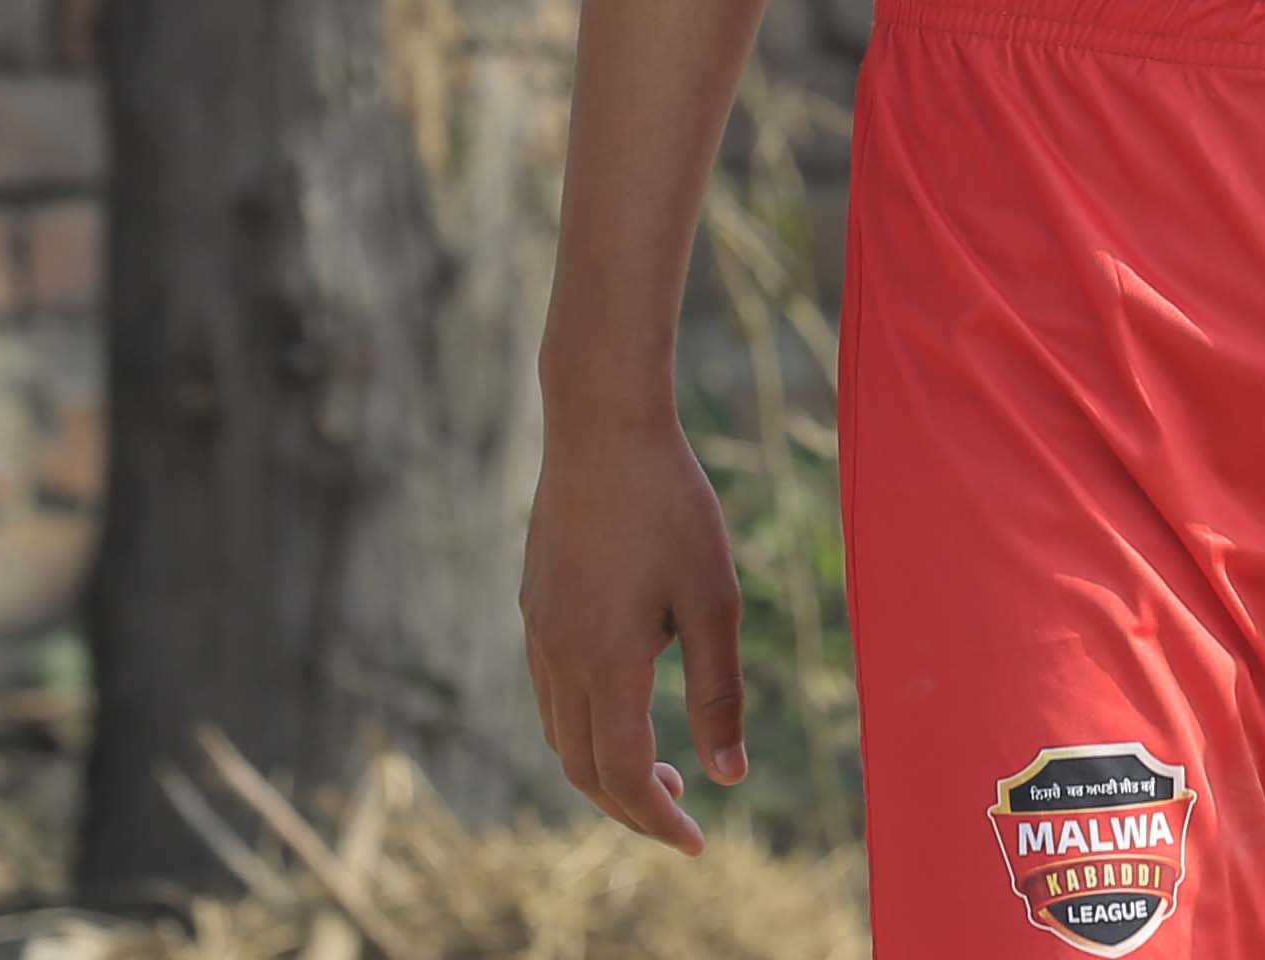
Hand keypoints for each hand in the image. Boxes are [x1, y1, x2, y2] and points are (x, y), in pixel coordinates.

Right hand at [519, 407, 747, 851]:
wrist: (601, 424)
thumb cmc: (671, 505)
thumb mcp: (714, 600)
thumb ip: (719, 693)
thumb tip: (730, 777)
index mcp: (605, 663)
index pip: (622, 775)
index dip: (657, 819)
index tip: (696, 841)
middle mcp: (558, 657)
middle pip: (581, 768)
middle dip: (629, 805)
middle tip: (681, 810)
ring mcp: (538, 632)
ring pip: (559, 734)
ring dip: (604, 768)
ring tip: (661, 767)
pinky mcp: (534, 607)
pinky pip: (551, 694)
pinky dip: (585, 726)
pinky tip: (628, 702)